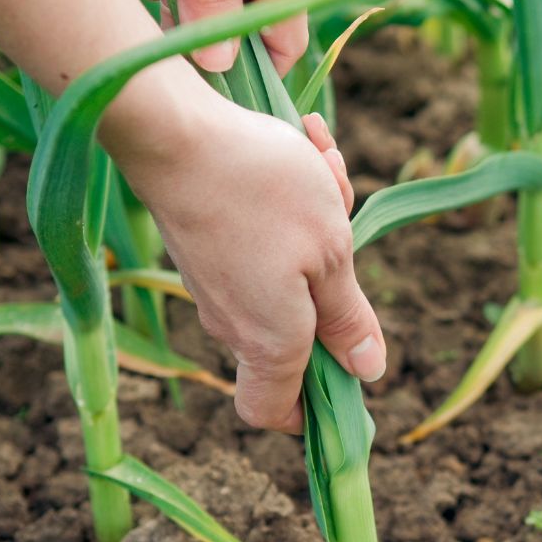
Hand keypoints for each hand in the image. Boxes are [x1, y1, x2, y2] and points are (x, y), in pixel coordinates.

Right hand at [102, 79, 382, 432]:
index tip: (347, 381)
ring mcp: (215, 283)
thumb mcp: (332, 254)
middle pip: (297, 334)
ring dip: (322, 224)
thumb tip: (366, 372)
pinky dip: (293, 200)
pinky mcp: (206, 246)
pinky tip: (305, 146)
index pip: (274, 412)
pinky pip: (265, 238)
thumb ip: (347, 317)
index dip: (311, 412)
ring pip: (289, 272)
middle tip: (349, 227)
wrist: (175, 129)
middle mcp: (233, 322)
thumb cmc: (264, 193)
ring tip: (327, 168)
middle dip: (338, 283)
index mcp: (269, 341)